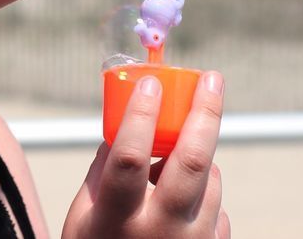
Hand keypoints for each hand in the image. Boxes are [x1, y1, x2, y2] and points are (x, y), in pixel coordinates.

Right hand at [63, 71, 229, 237]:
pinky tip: (179, 213)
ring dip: (196, 160)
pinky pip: (217, 208)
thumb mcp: (85, 214)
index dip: (141, 116)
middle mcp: (161, 233)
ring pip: (210, 179)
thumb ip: (105, 168)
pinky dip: (202, 197)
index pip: (131, 159)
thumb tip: (129, 120)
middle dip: (205, 112)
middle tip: (211, 78)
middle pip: (192, 162)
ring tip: (168, 173)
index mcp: (117, 220)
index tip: (152, 82)